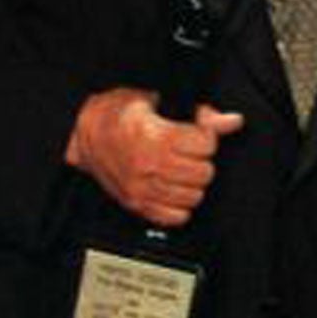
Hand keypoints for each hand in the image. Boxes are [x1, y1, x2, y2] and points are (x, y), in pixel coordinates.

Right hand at [64, 88, 245, 227]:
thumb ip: (202, 113)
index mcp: (155, 138)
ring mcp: (142, 189)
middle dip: (201, 160)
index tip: (197, 133)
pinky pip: (176, 217)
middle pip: (204, 173)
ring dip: (192, 183)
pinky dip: (180, 205)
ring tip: (180, 168)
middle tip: (188, 152)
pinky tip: (173, 188)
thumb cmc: (120, 114)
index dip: (206, 136)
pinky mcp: (137, 205)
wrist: (86, 132)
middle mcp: (148, 167)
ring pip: (194, 196)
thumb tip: (231, 121)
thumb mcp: (159, 100)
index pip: (207, 145)